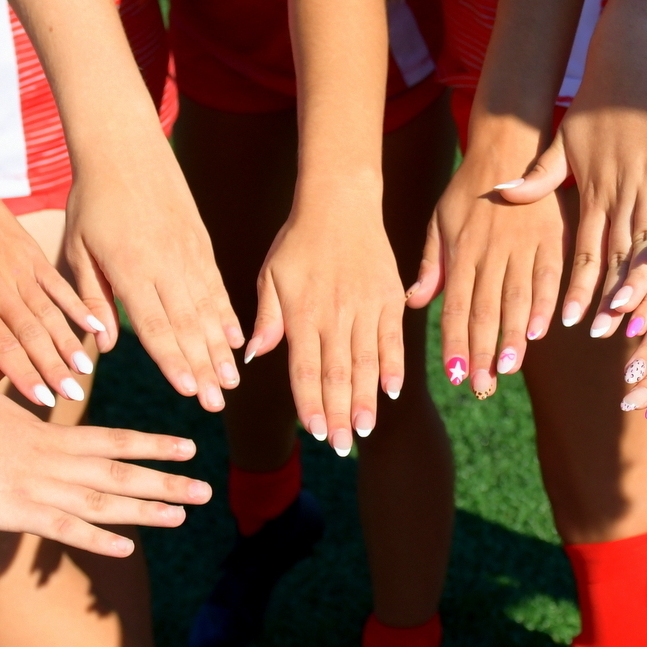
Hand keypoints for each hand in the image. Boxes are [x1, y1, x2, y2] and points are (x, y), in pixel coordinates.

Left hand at [0, 167, 101, 406]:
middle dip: (54, 368)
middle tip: (74, 394)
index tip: (44, 400)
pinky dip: (78, 305)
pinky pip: (59, 285)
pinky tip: (96, 324)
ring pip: (49, 315)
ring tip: (86, 368)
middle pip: (32, 337)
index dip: (25, 375)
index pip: (3, 347)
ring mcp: (20, 272)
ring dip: (69, 343)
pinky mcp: (31, 255)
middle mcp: (0, 291)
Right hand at [0, 357, 211, 555]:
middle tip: (207, 490)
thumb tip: (20, 353)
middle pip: (123, 473)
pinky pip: (64, 529)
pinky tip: (127, 549)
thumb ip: (11, 372)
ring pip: (104, 501)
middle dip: (167, 482)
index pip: (118, 439)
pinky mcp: (15, 511)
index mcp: (53, 433)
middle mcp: (56, 460)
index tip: (189, 448)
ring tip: (183, 515)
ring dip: (146, 511)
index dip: (155, 445)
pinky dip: (97, 539)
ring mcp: (39, 487)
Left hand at [64, 144, 243, 411]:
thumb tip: (105, 346)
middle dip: (202, 368)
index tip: (187, 391)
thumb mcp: (78, 249)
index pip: (155, 326)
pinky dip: (227, 315)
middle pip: (187, 326)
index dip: (173, 361)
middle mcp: (165, 265)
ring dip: (220, 349)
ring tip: (232, 380)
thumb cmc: (92, 200)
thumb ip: (93, 298)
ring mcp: (188, 254)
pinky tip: (236, 339)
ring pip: (207, 310)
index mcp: (131, 269)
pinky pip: (217, 286)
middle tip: (216, 403)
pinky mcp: (201, 242)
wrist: (125, 149)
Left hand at [245, 185, 403, 455]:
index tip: (314, 431)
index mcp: (302, 313)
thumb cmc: (298, 240)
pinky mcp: (388, 298)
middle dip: (338, 413)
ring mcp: (365, 308)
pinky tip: (392, 392)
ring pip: (365, 363)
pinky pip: (392, 339)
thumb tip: (253, 358)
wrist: (340, 201)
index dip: (310, 402)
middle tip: (341, 445)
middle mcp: (335, 315)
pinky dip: (392, 367)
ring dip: (365, 399)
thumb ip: (267, 318)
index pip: (305, 368)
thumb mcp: (270, 275)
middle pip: (337, 374)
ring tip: (364, 429)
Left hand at [409, 139, 565, 397]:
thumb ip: (431, 265)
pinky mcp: (550, 238)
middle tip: (481, 386)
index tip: (454, 376)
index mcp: (460, 253)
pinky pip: (548, 277)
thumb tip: (413, 303)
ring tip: (507, 368)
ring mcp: (521, 247)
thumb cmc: (467, 190)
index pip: (454, 308)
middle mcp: (489, 254)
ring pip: (515, 300)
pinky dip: (544, 306)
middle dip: (482, 353)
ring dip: (511, 337)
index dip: (454, 344)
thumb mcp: (439, 222)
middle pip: (484, 312)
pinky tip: (540, 332)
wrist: (507, 146)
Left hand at [498, 67, 646, 339]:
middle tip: (600, 334)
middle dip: (606, 297)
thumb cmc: (594, 106)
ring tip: (630, 313)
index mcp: (593, 193)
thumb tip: (498, 195)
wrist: (629, 58)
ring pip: (642, 238)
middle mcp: (620, 192)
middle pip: (613, 255)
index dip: (577, 287)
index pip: (582, 251)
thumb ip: (537, 177)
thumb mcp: (560, 144)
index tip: (570, 322)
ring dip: (636, 277)